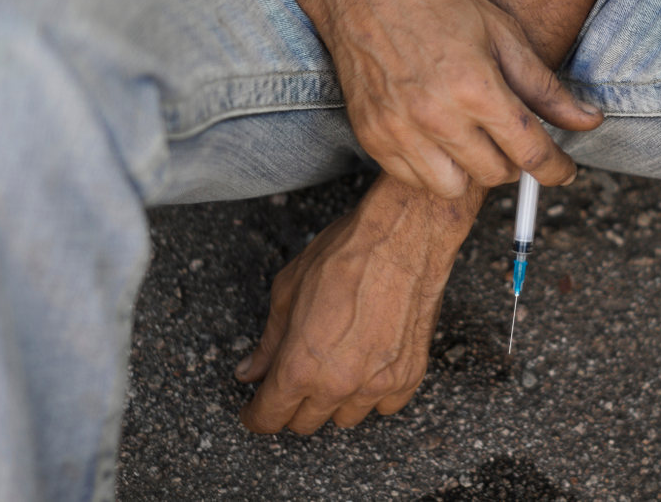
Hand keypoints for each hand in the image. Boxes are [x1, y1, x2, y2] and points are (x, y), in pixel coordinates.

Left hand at [234, 173, 482, 432]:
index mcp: (299, 366)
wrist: (403, 237)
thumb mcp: (287, 292)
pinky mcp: (410, 374)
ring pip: (346, 419)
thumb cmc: (344, 255)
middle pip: (305, 423)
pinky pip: (385, 405)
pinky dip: (374, 393)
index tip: (256, 409)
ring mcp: (378, 383)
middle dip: (293, 405)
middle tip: (296, 376)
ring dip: (335, 400)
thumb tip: (250, 371)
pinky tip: (369, 364)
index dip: (256, 415)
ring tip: (336, 364)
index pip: (269, 417)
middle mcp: (338, 384)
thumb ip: (269, 342)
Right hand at [307, 0, 602, 199]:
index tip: (564, 171)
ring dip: (473, 171)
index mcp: (475, 86)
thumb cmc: (434, 3)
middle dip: (513, 162)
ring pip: (454, 188)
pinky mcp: (372, 138)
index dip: (556, 169)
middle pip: (495, 174)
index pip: (530, 151)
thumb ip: (545, 86)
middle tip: (510, 137)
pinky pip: (414, 180)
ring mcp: (399, 130)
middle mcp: (436, 116)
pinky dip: (434, 169)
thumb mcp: (501, 33)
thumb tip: (588, 120)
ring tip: (472, 140)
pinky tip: (438, 138)